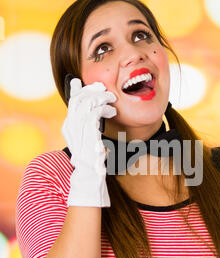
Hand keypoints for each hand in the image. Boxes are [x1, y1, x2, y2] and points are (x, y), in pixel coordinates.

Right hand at [62, 78, 116, 206]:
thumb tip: (94, 113)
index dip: (77, 90)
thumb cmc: (91, 159)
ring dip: (101, 98)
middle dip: (92, 90)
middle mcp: (70, 125)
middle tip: (104, 90)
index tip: (82, 83)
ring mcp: (78, 128)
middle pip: (78, 98)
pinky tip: (111, 111)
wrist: (90, 174)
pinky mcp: (88, 132)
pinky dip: (105, 108)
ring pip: (87, 102)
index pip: (71, 102)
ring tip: (111, 100)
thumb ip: (89, 125)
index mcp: (69, 126)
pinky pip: (95, 111)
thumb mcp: (89, 139)